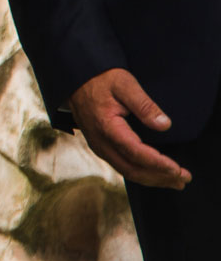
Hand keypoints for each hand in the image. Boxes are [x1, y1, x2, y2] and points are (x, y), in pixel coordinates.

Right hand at [69, 69, 189, 190]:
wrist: (76, 79)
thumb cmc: (101, 80)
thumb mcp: (125, 85)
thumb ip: (144, 105)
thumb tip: (165, 124)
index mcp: (106, 127)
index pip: (135, 152)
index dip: (158, 163)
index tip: (178, 169)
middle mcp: (100, 141)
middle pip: (132, 169)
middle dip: (159, 177)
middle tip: (183, 179)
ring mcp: (98, 145)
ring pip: (127, 171)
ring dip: (152, 179)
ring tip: (174, 181)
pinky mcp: (100, 146)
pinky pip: (121, 166)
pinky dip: (140, 174)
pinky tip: (154, 174)